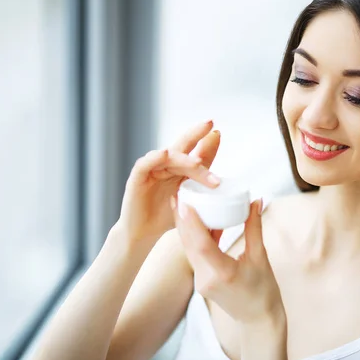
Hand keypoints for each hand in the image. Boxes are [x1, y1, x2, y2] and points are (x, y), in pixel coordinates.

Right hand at [115, 120, 220, 244]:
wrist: (143, 234)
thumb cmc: (166, 216)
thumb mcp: (189, 198)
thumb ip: (201, 180)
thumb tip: (222, 173)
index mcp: (178, 168)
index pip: (193, 149)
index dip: (204, 138)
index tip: (218, 130)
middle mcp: (164, 164)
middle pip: (181, 145)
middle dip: (195, 133)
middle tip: (210, 125)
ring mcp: (150, 170)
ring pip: (169, 157)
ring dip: (184, 158)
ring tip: (198, 163)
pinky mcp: (137, 179)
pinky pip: (145, 163)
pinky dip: (155, 157)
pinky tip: (166, 153)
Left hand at [171, 196, 285, 325]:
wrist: (258, 320)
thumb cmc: (263, 290)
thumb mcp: (260, 257)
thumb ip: (254, 228)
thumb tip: (255, 201)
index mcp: (224, 273)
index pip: (202, 245)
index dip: (192, 223)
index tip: (185, 203)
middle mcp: (207, 278)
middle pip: (189, 244)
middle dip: (181, 219)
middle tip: (177, 195)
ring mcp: (201, 282)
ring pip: (189, 249)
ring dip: (185, 227)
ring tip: (181, 203)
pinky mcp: (200, 282)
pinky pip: (195, 256)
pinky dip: (195, 238)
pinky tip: (196, 222)